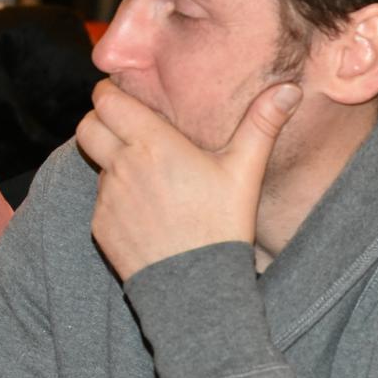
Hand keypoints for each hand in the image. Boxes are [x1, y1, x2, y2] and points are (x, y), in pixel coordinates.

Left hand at [77, 79, 301, 280]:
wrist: (196, 288)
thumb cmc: (223, 225)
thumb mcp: (244, 171)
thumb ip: (261, 124)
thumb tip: (290, 89)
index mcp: (152, 144)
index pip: (106, 101)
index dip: (110, 93)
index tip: (124, 96)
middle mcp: (122, 165)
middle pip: (87, 125)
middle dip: (100, 120)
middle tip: (124, 126)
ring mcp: (108, 197)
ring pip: (96, 163)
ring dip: (111, 161)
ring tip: (148, 174)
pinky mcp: (100, 225)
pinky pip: (101, 199)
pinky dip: (116, 197)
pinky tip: (147, 210)